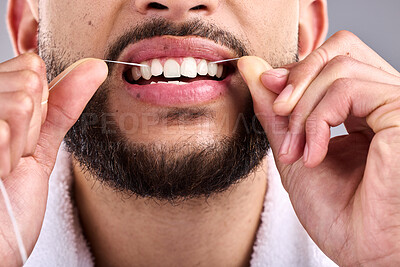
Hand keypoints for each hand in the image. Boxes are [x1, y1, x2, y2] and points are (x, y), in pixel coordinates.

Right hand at [0, 53, 107, 265]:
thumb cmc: (12, 199)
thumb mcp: (40, 144)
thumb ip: (62, 104)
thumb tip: (96, 67)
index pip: (29, 67)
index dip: (39, 102)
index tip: (26, 133)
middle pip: (27, 83)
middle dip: (31, 123)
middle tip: (14, 153)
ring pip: (19, 103)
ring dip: (19, 143)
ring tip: (3, 165)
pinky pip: (2, 129)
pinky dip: (7, 153)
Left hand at [238, 30, 399, 265]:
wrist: (363, 254)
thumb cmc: (336, 212)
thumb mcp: (292, 151)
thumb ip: (274, 110)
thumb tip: (251, 65)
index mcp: (364, 110)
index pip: (332, 61)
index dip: (296, 70)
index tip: (268, 91)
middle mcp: (385, 102)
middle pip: (338, 51)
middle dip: (296, 80)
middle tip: (279, 116)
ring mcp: (396, 105)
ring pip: (338, 69)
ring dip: (302, 111)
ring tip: (297, 151)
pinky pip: (349, 89)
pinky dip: (318, 119)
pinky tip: (313, 153)